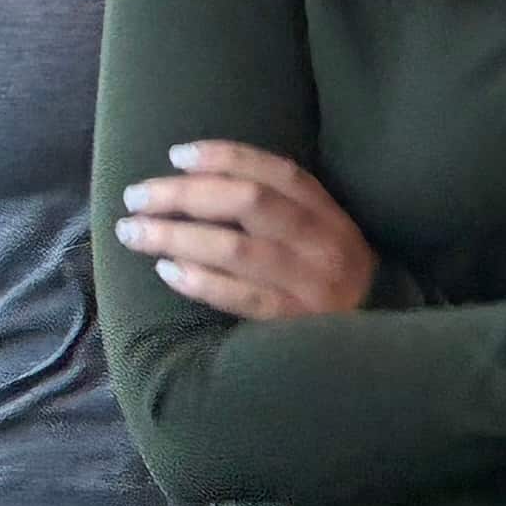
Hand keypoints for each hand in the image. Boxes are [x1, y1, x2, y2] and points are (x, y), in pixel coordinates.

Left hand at [120, 139, 381, 321]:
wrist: (373, 350)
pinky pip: (240, 297)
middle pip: (248, 202)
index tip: (176, 155)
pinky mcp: (294, 323)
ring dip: (175, 236)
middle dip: (184, 194)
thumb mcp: (323, 239)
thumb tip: (200, 182)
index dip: (225, 158)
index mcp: (330, 215)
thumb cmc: (329, 284)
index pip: (278, 173)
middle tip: (137, 196)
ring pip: (236, 248)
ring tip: (133, 232)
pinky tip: (166, 271)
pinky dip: (200, 281)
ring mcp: (310, 284)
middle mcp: (324, 244)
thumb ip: (283, 211)